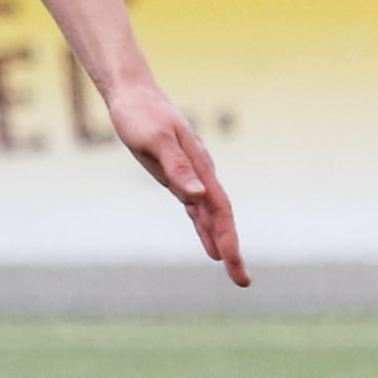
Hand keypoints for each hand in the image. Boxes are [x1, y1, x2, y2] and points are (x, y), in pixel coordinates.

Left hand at [104, 79, 248, 288]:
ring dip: (223, 245)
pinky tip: (211, 250)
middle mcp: (201, 174)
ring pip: (211, 218)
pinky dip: (204, 231)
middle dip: (232, 250)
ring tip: (235, 273)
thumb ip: (177, 167)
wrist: (134, 96)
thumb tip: (197, 196)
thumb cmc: (141, 115)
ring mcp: (191, 177)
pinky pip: (196, 212)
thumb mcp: (155, 139)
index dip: (227, 236)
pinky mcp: (178, 179)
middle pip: (221, 218)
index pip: (219, 208)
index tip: (231, 261)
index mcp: (199, 165)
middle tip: (243, 282)